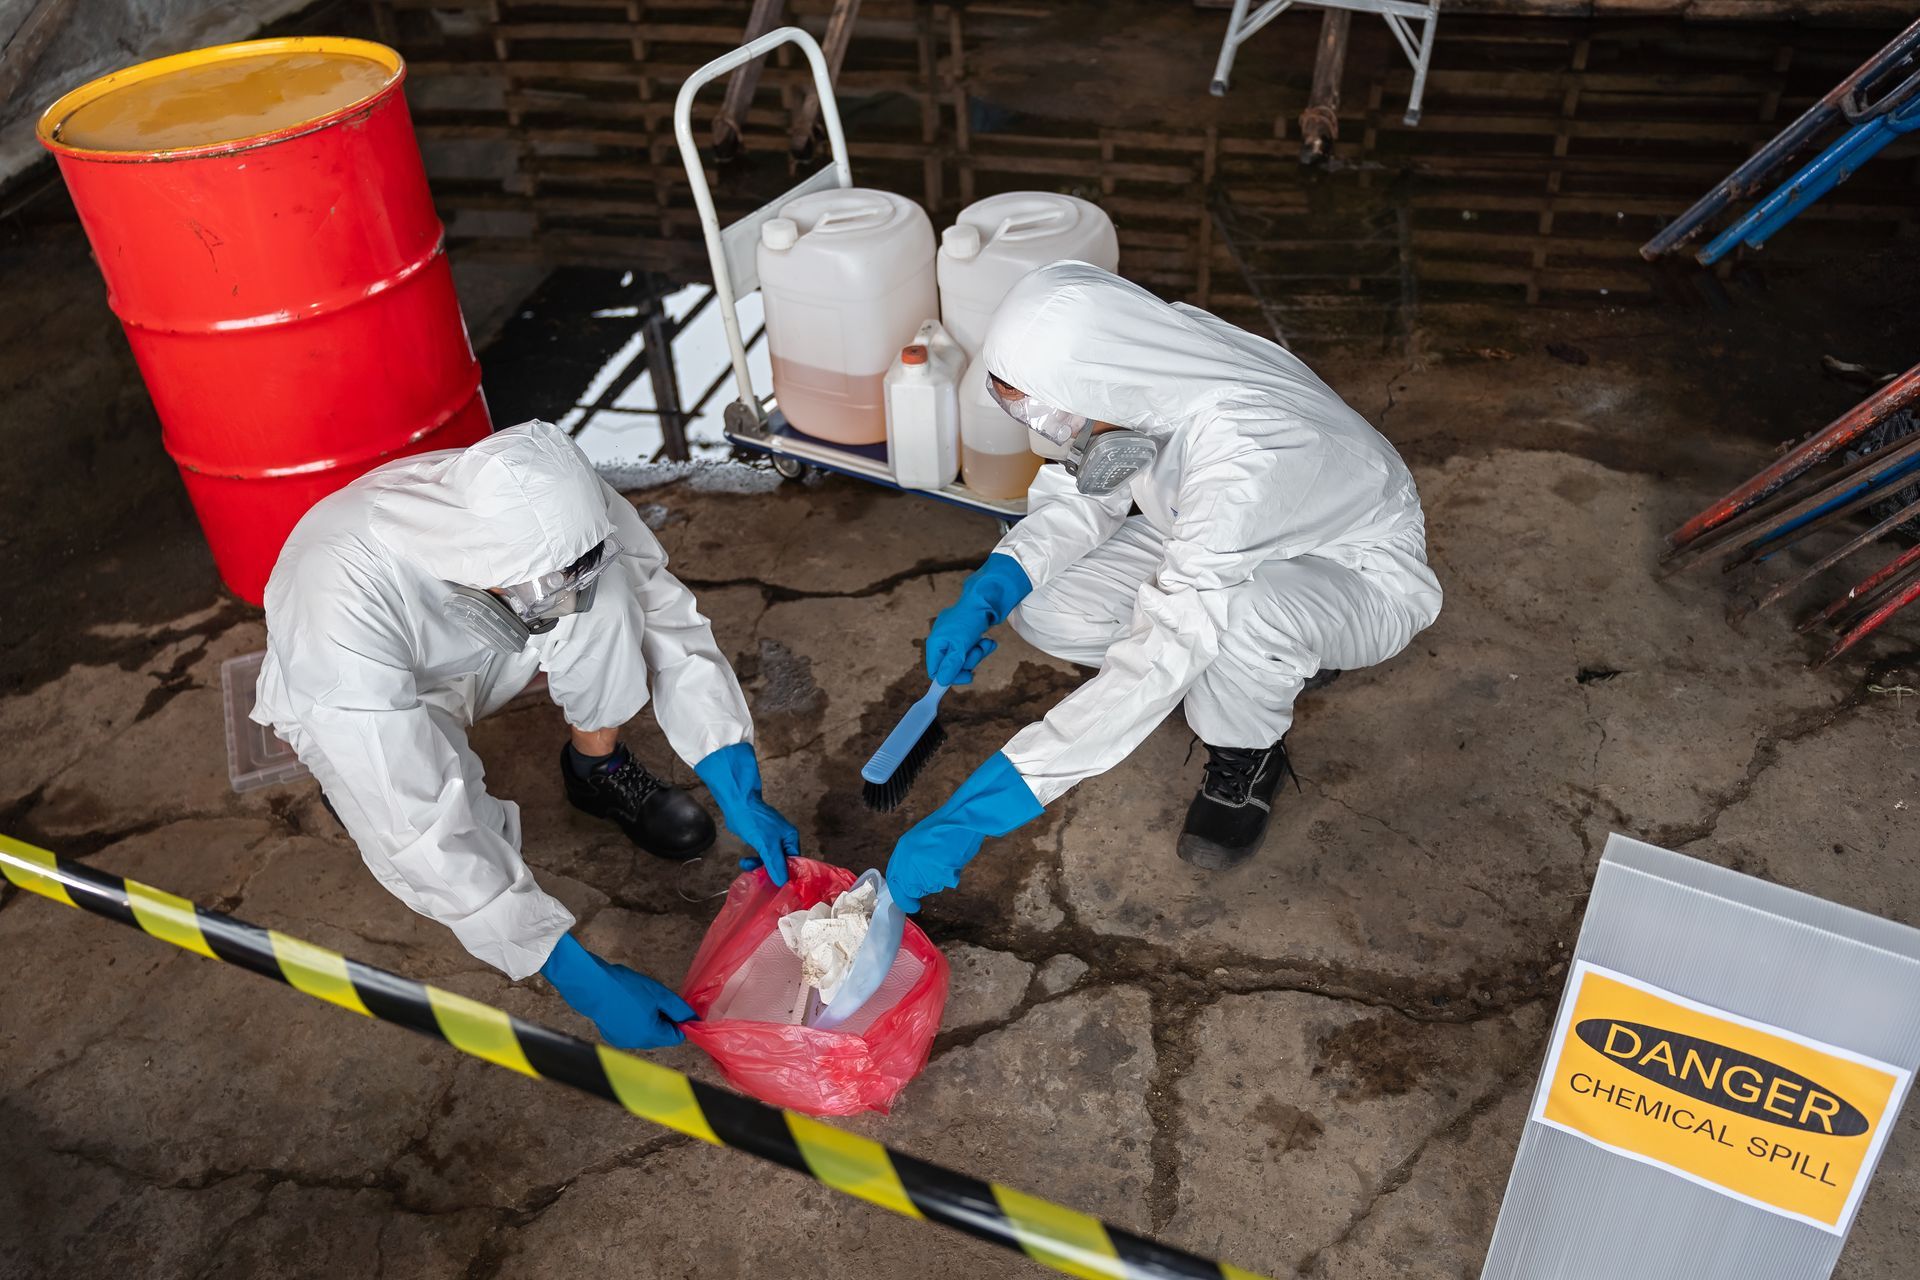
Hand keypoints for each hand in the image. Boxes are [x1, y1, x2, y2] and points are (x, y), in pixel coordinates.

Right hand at [541, 934, 696, 1049]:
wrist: (592, 986)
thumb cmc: (625, 988)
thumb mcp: (659, 995)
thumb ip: (679, 1009)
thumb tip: (693, 1018)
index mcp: (650, 1035)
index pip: (676, 1037)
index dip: (680, 1021)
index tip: (676, 1007)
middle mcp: (636, 1043)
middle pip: (661, 1035)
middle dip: (663, 1019)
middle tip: (656, 999)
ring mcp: (622, 1041)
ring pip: (646, 1033)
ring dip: (649, 1020)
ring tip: (639, 1000)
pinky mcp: (612, 1035)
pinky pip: (631, 1031)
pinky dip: (634, 1021)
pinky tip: (627, 1005)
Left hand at [694, 742, 799, 884]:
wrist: (736, 803)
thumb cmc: (754, 821)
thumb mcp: (767, 844)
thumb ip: (775, 864)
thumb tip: (783, 882)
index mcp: (790, 838)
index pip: (794, 861)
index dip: (786, 873)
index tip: (776, 885)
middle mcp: (783, 839)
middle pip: (781, 862)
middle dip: (769, 870)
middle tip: (758, 878)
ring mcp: (771, 839)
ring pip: (769, 860)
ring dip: (759, 866)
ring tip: (747, 866)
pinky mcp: (759, 840)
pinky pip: (761, 856)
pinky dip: (753, 861)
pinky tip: (744, 862)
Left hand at [884, 752, 1044, 911]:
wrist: (963, 818)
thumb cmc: (945, 827)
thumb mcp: (919, 840)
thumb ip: (911, 860)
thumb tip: (910, 882)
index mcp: (902, 850)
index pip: (895, 881)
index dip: (902, 896)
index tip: (910, 904)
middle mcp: (909, 860)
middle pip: (911, 889)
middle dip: (922, 888)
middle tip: (936, 872)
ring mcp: (924, 867)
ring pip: (930, 886)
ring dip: (938, 879)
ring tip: (946, 858)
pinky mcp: (940, 872)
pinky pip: (945, 882)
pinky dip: (951, 875)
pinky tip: (953, 860)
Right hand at [924, 554, 1032, 685]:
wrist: (986, 598)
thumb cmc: (970, 620)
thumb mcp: (959, 646)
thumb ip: (951, 666)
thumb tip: (941, 682)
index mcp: (935, 643)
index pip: (936, 671)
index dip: (951, 677)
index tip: (969, 676)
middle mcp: (941, 640)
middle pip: (952, 665)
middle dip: (969, 661)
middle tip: (978, 652)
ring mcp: (953, 637)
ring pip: (964, 657)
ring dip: (978, 653)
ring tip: (986, 643)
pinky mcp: (964, 634)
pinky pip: (971, 648)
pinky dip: (981, 646)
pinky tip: (988, 641)